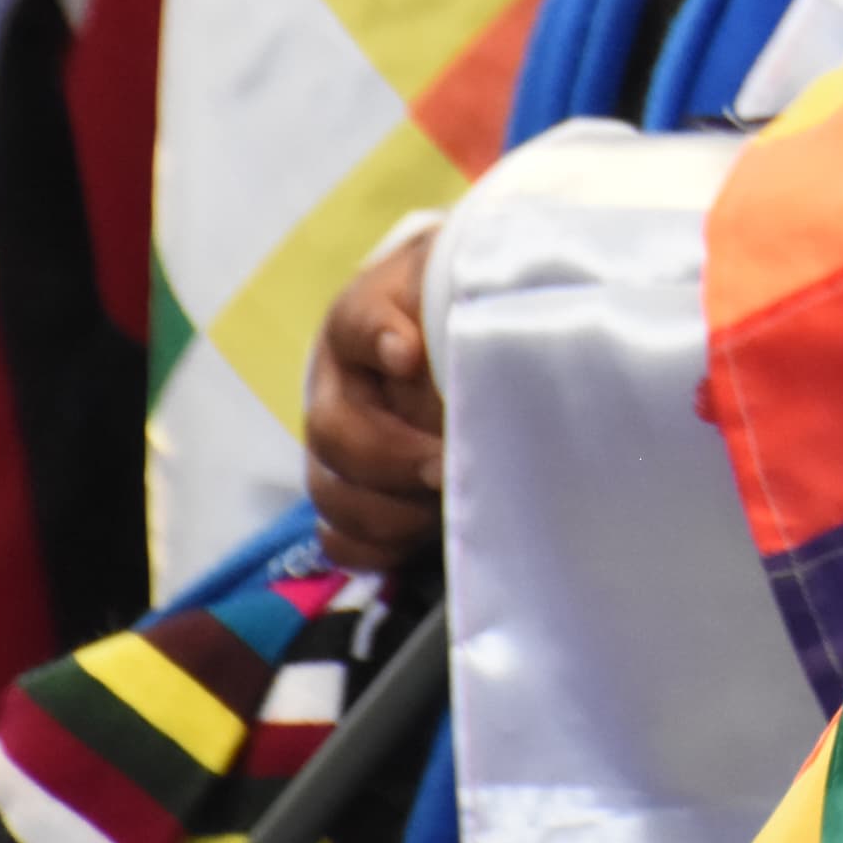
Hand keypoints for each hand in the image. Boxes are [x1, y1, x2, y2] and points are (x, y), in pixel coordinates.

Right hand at [304, 227, 445, 575]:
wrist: (439, 339)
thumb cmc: (460, 315)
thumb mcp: (467, 294)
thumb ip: (478, 312)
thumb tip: (512, 353)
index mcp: (361, 322)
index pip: (358, 320)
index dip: (378, 338)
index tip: (409, 354)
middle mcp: (334, 385)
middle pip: (335, 429)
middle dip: (393, 457)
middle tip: (444, 466)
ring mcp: (333, 447)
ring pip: (330, 492)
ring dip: (388, 512)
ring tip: (441, 505)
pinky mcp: (345, 495)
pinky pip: (337, 538)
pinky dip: (376, 548)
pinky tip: (418, 538)